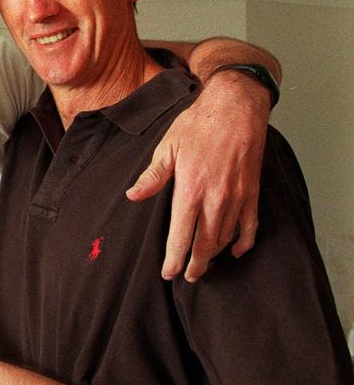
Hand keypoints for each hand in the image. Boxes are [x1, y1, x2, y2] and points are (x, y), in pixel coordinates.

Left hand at [126, 71, 268, 281]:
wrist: (236, 106)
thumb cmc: (198, 125)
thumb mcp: (168, 147)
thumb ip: (153, 176)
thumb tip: (133, 196)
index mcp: (190, 190)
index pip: (181, 236)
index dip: (175, 259)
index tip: (169, 273)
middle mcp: (215, 198)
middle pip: (205, 244)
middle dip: (196, 265)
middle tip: (188, 277)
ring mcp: (237, 196)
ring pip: (226, 237)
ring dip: (214, 254)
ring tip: (204, 265)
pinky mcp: (252, 191)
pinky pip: (250, 224)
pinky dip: (243, 241)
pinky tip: (235, 251)